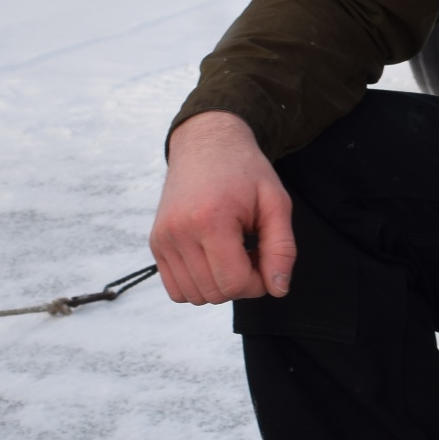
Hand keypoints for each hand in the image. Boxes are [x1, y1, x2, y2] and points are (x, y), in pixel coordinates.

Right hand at [150, 112, 295, 304]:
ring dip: (219, 285)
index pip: (235, 283)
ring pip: (194, 296)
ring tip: (232, 253)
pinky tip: (213, 259)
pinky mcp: (156, 243)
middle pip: (215, 293)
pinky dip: (198, 284)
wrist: (207, 143)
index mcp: (210, 220)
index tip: (265, 258)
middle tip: (251, 252)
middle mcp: (179, 232)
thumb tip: (278, 290)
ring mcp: (162, 239)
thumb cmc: (245, 171)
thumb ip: (282, 249)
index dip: (259, 282)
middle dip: (241, 283)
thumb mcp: (276, 203)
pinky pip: (176, 289)